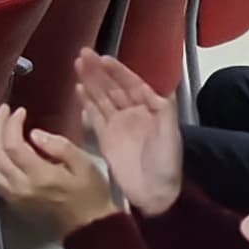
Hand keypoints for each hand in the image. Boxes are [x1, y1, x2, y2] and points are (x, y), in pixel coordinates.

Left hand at [0, 107, 123, 235]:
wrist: (88, 227)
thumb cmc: (90, 193)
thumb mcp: (85, 164)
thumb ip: (60, 146)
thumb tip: (34, 134)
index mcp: (40, 177)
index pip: (13, 146)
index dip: (11, 124)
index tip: (19, 111)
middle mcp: (20, 187)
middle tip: (2, 111)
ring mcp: (12, 196)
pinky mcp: (10, 201)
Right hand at [75, 52, 181, 212]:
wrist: (155, 193)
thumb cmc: (166, 162)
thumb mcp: (171, 133)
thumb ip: (163, 107)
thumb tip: (155, 85)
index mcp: (149, 109)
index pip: (131, 83)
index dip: (118, 71)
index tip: (103, 57)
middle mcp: (132, 113)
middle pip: (112, 87)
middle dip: (98, 71)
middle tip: (83, 54)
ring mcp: (117, 125)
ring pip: (101, 98)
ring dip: (90, 82)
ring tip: (77, 65)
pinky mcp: (105, 139)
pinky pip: (94, 116)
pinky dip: (85, 102)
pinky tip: (78, 89)